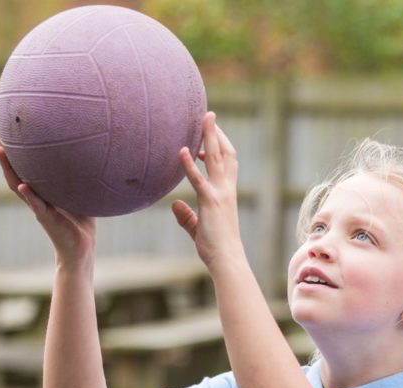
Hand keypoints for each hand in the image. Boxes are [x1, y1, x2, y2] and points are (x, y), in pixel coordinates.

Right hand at [0, 136, 96, 263]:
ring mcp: (39, 207)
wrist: (81, 247)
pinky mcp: (47, 219)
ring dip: (8, 169)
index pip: (25, 169)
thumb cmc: (81, 221)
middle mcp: (36, 197)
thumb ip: (79, 179)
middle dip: (6, 155)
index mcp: (42, 191)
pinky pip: (36, 205)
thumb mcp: (79, 195)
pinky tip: (23, 184)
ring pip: (18, 186)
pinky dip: (29, 195)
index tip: (11, 132)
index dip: (17, 153)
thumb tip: (91, 156)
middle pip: (15, 173)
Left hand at [172, 111, 242, 265]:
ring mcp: (219, 194)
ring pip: (215, 158)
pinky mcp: (209, 202)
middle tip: (208, 114)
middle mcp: (226, 189)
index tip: (210, 133)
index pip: (228, 162)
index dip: (220, 145)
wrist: (227, 259)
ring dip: (209, 136)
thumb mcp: (199, 228)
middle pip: (224, 153)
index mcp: (227, 193)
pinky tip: (181, 150)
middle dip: (216, 133)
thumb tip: (175, 206)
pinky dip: (189, 164)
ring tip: (204, 117)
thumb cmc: (216, 247)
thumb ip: (188, 216)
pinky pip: (198, 179)